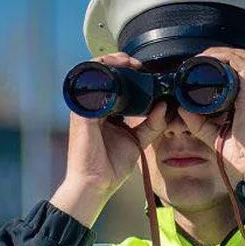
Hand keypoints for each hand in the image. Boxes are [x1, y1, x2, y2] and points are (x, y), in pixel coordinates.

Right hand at [52, 52, 168, 226]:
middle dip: (119, 62)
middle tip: (138, 63)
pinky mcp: (81, 113)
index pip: (115, 83)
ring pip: (93, 75)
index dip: (128, 72)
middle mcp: (94, 106)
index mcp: (106, 111)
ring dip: (109, 62)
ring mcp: (85, 108)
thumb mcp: (138, 140)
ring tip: (127, 61)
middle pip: (103, 74)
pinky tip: (114, 70)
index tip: (145, 70)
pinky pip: (88, 87)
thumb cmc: (112, 165)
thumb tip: (164, 105)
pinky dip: (100, 74)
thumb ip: (152, 124)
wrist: (97, 184)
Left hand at [178, 47, 244, 184]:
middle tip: (199, 60)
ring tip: (203, 58)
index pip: (240, 72)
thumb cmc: (242, 156)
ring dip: (222, 53)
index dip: (222, 64)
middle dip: (219, 55)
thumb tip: (182, 108)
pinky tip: (210, 61)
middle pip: (241, 60)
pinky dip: (227, 58)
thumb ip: (198, 122)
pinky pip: (243, 63)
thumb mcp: (214, 135)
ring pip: (243, 57)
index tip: (201, 68)